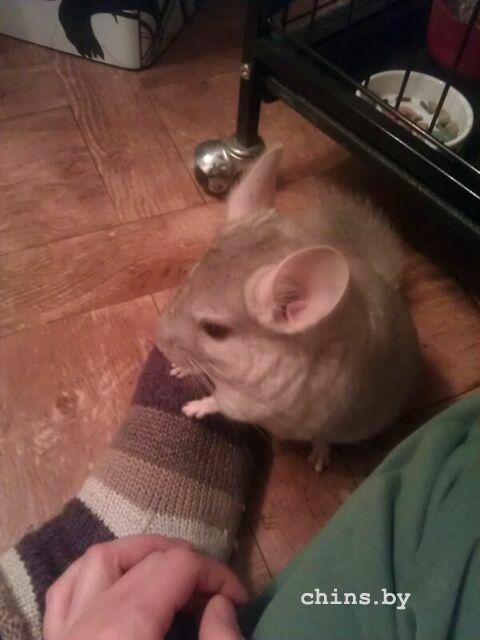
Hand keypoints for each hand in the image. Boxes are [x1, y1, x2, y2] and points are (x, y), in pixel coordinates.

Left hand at [43, 534, 246, 639]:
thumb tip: (222, 604)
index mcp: (127, 628)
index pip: (177, 566)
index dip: (218, 572)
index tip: (241, 598)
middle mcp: (89, 621)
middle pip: (144, 559)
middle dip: (186, 563)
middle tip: (214, 589)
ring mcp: (64, 633)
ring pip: (98, 562)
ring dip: (139, 555)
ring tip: (168, 571)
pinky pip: (63, 594)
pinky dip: (90, 576)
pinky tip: (112, 583)